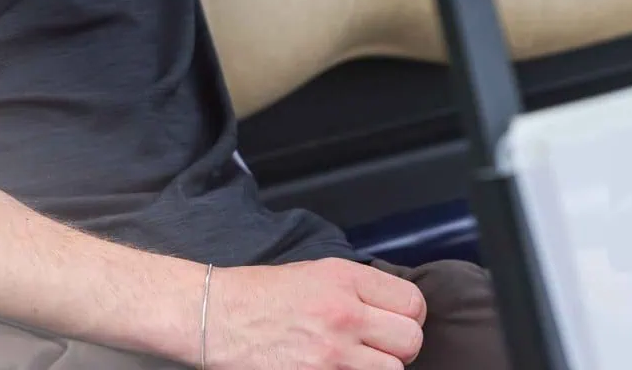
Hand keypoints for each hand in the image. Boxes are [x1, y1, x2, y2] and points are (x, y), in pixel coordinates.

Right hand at [204, 259, 425, 369]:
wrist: (218, 317)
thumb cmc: (260, 294)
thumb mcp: (314, 272)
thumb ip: (357, 288)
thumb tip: (392, 308)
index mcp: (344, 279)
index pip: (413, 303)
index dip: (408, 316)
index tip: (394, 321)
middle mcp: (344, 314)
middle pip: (410, 340)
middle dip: (399, 346)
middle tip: (378, 345)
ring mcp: (332, 354)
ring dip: (379, 368)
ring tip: (356, 360)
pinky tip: (338, 369)